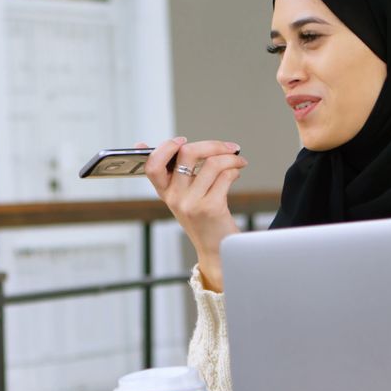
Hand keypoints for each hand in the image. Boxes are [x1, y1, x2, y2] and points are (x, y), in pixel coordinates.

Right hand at [138, 137, 246, 291]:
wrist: (216, 250)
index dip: (165, 148)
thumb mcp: (182, 198)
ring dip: (231, 157)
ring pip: (212, 163)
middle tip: (227, 147)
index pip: (152, 166)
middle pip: (186, 153)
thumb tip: (153, 145)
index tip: (180, 140)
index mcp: (165, 192)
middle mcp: (175, 197)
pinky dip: (235, 169)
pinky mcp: (211, 207)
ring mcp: (192, 203)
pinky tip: (237, 172)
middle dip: (212, 144)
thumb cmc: (202, 221)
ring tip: (238, 160)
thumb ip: (173, 173)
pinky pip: (225, 176)